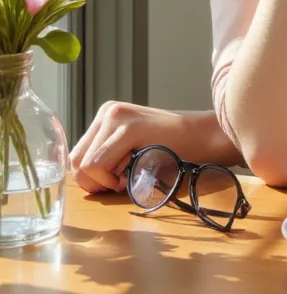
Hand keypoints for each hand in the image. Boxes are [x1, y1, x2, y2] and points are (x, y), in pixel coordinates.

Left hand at [69, 102, 191, 193]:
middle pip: (75, 161)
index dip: (92, 179)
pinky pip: (99, 164)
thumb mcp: (132, 149)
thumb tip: (82, 180)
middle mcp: (107, 112)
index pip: (76, 157)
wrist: (203, 137)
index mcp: (106, 116)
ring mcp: (116, 116)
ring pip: (86, 165)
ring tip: (131, 173)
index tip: (117, 180)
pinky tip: (135, 171)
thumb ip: (107, 157)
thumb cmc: (172, 150)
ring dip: (106, 180)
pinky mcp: (128, 127)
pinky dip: (113, 178)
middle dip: (96, 181)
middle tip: (123, 180)